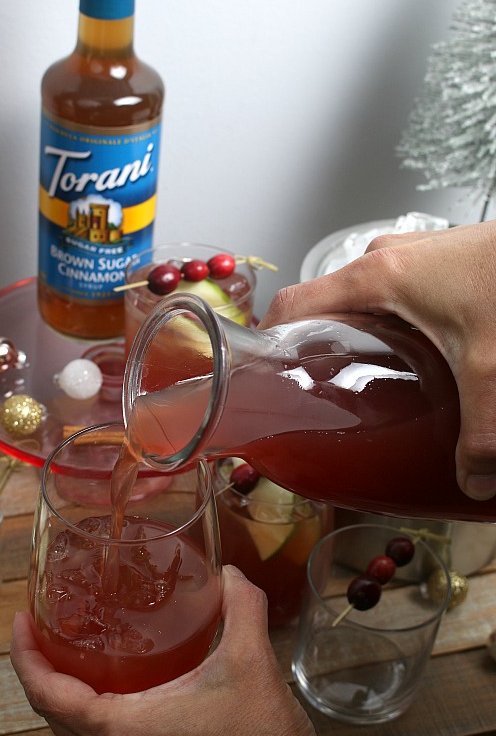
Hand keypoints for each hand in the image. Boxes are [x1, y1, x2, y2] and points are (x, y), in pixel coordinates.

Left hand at [11, 565, 331, 735]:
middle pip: (51, 713)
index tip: (22, 619)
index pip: (45, 693)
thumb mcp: (252, 663)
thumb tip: (228, 574)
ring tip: (76, 651)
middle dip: (42, 666)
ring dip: (65, 695)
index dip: (24, 654)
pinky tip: (112, 692)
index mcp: (121, 733)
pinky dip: (88, 720)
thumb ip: (241, 606)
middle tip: (49, 624)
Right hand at [259, 221, 495, 500]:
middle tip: (328, 395)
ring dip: (359, 335)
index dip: (268, 342)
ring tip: (373, 379)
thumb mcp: (493, 371)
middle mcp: (387, 256)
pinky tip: (420, 354)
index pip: (293, 305)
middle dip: (319, 349)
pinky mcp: (442, 258)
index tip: (263, 381)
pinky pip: (396, 291)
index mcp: (376, 276)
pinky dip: (393, 321)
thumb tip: (474, 482)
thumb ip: (481, 437)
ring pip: (364, 298)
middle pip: (326, 305)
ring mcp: (415, 253)